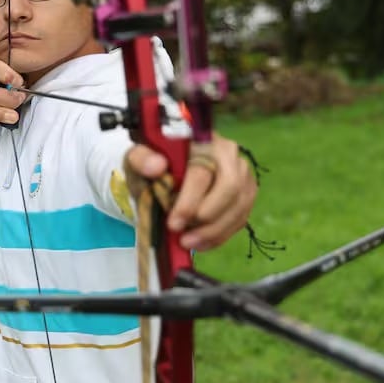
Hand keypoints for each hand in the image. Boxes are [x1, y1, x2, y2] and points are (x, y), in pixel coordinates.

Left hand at [124, 133, 256, 250]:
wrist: (163, 172)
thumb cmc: (152, 165)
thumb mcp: (137, 160)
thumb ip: (141, 160)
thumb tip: (156, 167)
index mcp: (200, 139)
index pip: (202, 171)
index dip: (190, 201)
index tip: (174, 223)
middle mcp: (227, 151)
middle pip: (230, 187)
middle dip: (208, 219)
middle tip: (184, 237)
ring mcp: (241, 171)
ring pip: (239, 205)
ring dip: (214, 231)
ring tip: (188, 243)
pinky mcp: (245, 191)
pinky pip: (241, 217)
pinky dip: (221, 234)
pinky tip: (201, 242)